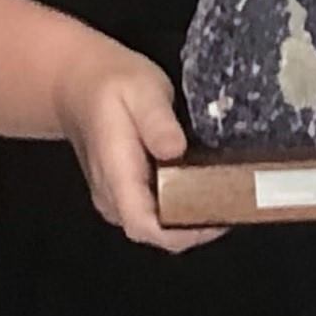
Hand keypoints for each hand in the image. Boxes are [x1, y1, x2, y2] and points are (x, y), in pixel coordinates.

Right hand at [49, 38, 222, 253]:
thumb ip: (157, 120)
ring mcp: (117, 199)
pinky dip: (181, 204)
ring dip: (191, 216)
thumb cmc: (112, 83)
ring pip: (157, 224)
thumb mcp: (140, 89)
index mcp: (116, 175)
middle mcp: (113, 198)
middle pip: (157, 232)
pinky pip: (155, 210)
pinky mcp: (125, 193)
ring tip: (227, 191)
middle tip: (236, 199)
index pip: (144, 225)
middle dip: (198, 224)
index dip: (184, 231)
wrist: (79, 83)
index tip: (221, 214)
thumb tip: (176, 150)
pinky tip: (205, 183)